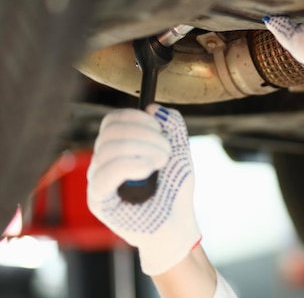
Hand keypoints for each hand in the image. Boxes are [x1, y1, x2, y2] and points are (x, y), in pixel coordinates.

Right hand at [87, 105, 200, 275]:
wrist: (177, 223)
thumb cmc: (174, 189)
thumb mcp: (179, 149)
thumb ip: (171, 125)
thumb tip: (152, 107)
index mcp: (117, 148)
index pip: (113, 120)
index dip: (138, 118)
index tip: (160, 130)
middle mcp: (102, 163)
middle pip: (110, 131)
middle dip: (145, 134)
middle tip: (166, 152)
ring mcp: (97, 181)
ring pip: (109, 148)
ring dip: (144, 149)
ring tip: (161, 163)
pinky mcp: (98, 200)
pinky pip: (108, 171)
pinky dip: (133, 164)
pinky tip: (149, 170)